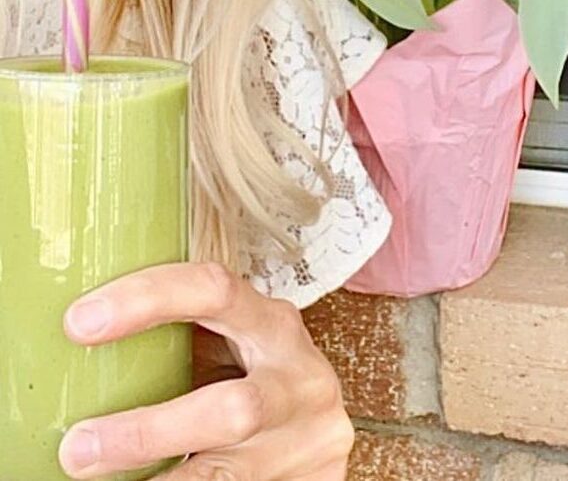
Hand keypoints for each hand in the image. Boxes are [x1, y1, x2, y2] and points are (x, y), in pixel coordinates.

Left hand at [58, 262, 353, 479]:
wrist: (313, 429)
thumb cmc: (253, 375)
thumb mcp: (228, 345)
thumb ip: (178, 339)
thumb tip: (69, 341)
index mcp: (272, 323)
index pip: (215, 290)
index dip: (147, 300)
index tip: (79, 322)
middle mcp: (299, 377)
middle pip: (233, 408)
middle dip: (147, 433)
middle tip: (77, 448)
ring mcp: (308, 439)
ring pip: (227, 475)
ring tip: (94, 478)